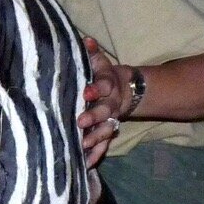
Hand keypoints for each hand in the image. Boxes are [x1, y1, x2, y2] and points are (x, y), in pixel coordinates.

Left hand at [78, 36, 133, 167]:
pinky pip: (104, 145)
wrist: (123, 90)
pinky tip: (86, 163)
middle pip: (105, 111)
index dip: (96, 89)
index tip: (86, 92)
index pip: (103, 85)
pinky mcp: (108, 132)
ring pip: (106, 130)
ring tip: (83, 145)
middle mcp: (110, 104)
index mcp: (107, 85)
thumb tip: (86, 40)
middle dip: (94, 116)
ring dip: (96, 138)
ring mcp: (110, 119)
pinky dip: (96, 154)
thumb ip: (92, 52)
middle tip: (80, 122)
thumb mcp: (98, 62)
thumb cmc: (101, 75)